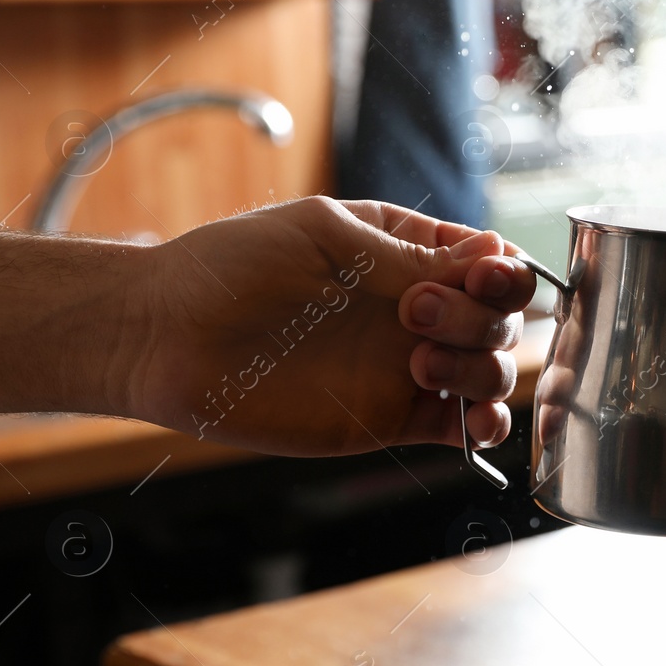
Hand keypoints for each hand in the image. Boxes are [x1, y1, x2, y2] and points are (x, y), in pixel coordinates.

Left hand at [122, 196, 535, 455]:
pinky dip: (485, 425)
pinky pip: (463, 427)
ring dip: (480, 367)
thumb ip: (408, 255)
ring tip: (420, 364)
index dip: (500, 272)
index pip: (489, 262)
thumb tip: (491, 260)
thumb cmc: (230, 269)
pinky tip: (469, 418)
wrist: (166, 338)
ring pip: (492, 370)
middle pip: (499, 316)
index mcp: (405, 251)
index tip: (477, 277)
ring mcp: (407, 366)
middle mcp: (415, 309)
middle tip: (412, 315)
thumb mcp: (324, 237)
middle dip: (477, 317)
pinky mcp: (392, 419)